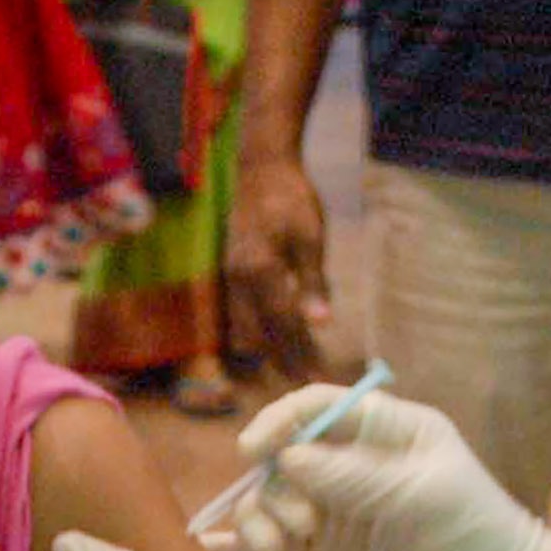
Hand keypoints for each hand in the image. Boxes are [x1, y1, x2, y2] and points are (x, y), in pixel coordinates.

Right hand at [210, 386, 550, 550]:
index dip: (280, 424)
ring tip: (275, 550)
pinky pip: (279, 548)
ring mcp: (343, 515)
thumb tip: (287, 458)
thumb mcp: (423, 497)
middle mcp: (360, 467)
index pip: (318, 409)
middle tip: (295, 528)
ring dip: (259, 522)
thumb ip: (354, 475)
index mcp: (391, 433)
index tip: (253, 453)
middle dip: (273, 487)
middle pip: (286, 459)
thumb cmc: (482, 541)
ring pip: (276, 504)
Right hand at [225, 156, 328, 381]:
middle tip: (304, 382)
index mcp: (260, 271)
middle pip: (259, 335)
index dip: (300, 353)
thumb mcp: (311, 238)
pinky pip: (238, 314)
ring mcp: (230, 277)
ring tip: (289, 367)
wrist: (261, 168)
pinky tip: (270, 339)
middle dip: (282, 361)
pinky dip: (255, 332)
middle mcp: (239, 280)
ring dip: (266, 350)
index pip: (283, 325)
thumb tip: (321, 323)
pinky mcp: (229, 272)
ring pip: (244, 328)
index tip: (316, 378)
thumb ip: (313, 283)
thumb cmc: (292, 199)